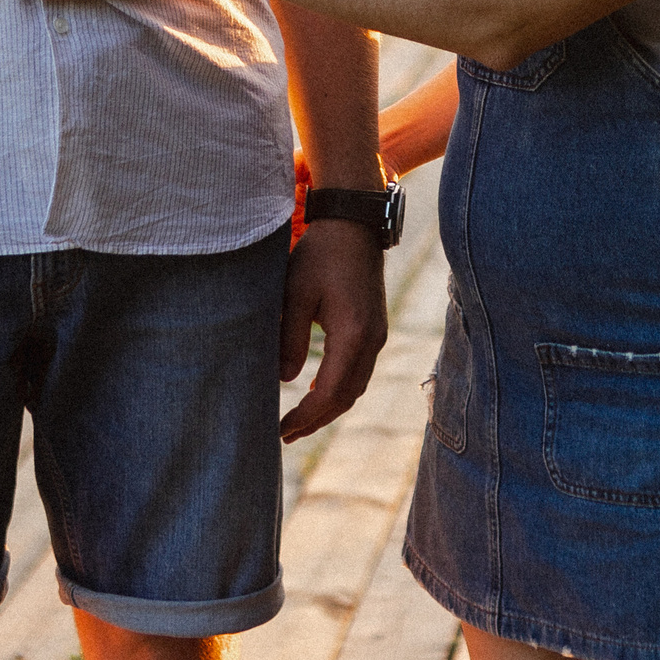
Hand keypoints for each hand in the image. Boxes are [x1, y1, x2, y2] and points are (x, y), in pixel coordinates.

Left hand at [278, 218, 387, 440]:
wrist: (354, 224)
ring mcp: (377, 334)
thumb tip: (284, 380)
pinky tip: (318, 391)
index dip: (306, 416)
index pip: (330, 392)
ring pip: (355, 386)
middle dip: (317, 420)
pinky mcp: (375, 327)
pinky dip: (340, 388)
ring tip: (299, 421)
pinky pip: (360, 370)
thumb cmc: (321, 254)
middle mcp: (372, 339)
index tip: (282, 429)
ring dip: (329, 407)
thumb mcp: (295, 293)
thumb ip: (289, 339)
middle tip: (286, 434)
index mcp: (353, 334)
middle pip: (347, 397)